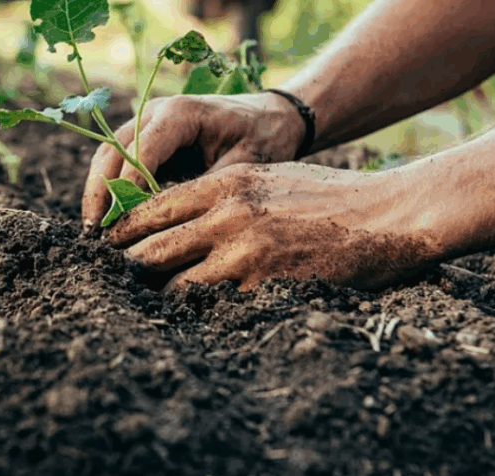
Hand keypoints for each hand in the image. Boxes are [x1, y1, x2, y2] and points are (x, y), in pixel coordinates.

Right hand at [81, 91, 305, 231]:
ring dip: (98, 191)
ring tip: (94, 230)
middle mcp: (155, 113)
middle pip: (112, 151)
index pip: (140, 150)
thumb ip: (206, 188)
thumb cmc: (262, 138)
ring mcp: (146, 124)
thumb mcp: (244, 164)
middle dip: (100, 192)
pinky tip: (109, 219)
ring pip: (107, 156)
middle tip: (93, 232)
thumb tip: (172, 221)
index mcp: (180, 113)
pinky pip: (118, 162)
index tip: (120, 222)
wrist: (270, 117)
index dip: (126, 186)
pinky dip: (109, 189)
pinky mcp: (146, 139)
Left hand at [106, 163, 445, 291]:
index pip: (150, 209)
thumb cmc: (326, 195)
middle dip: (129, 268)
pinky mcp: (262, 286)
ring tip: (149, 303)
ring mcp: (242, 253)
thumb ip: (219, 194)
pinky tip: (192, 317)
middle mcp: (224, 215)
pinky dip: (197, 313)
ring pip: (173, 284)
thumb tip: (176, 214)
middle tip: (119, 280)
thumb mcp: (265, 177)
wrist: (384, 215)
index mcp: (223, 184)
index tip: (109, 245)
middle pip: (149, 250)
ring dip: (159, 295)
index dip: (123, 231)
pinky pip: (212, 306)